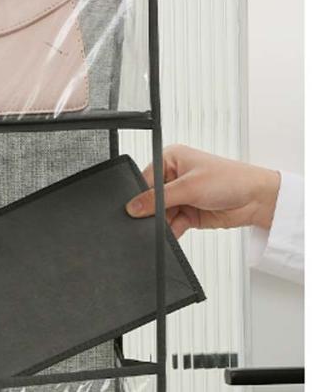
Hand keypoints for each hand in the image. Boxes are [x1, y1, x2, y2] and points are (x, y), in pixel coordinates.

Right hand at [125, 145, 280, 238]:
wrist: (257, 199)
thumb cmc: (232, 180)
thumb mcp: (190, 186)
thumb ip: (158, 199)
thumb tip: (133, 206)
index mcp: (171, 159)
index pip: (145, 179)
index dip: (140, 196)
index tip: (135, 210)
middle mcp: (174, 176)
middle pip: (150, 199)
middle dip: (152, 212)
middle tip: (153, 220)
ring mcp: (181, 196)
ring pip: (159, 215)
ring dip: (162, 223)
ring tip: (168, 225)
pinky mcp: (187, 213)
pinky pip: (170, 225)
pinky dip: (170, 231)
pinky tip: (173, 232)